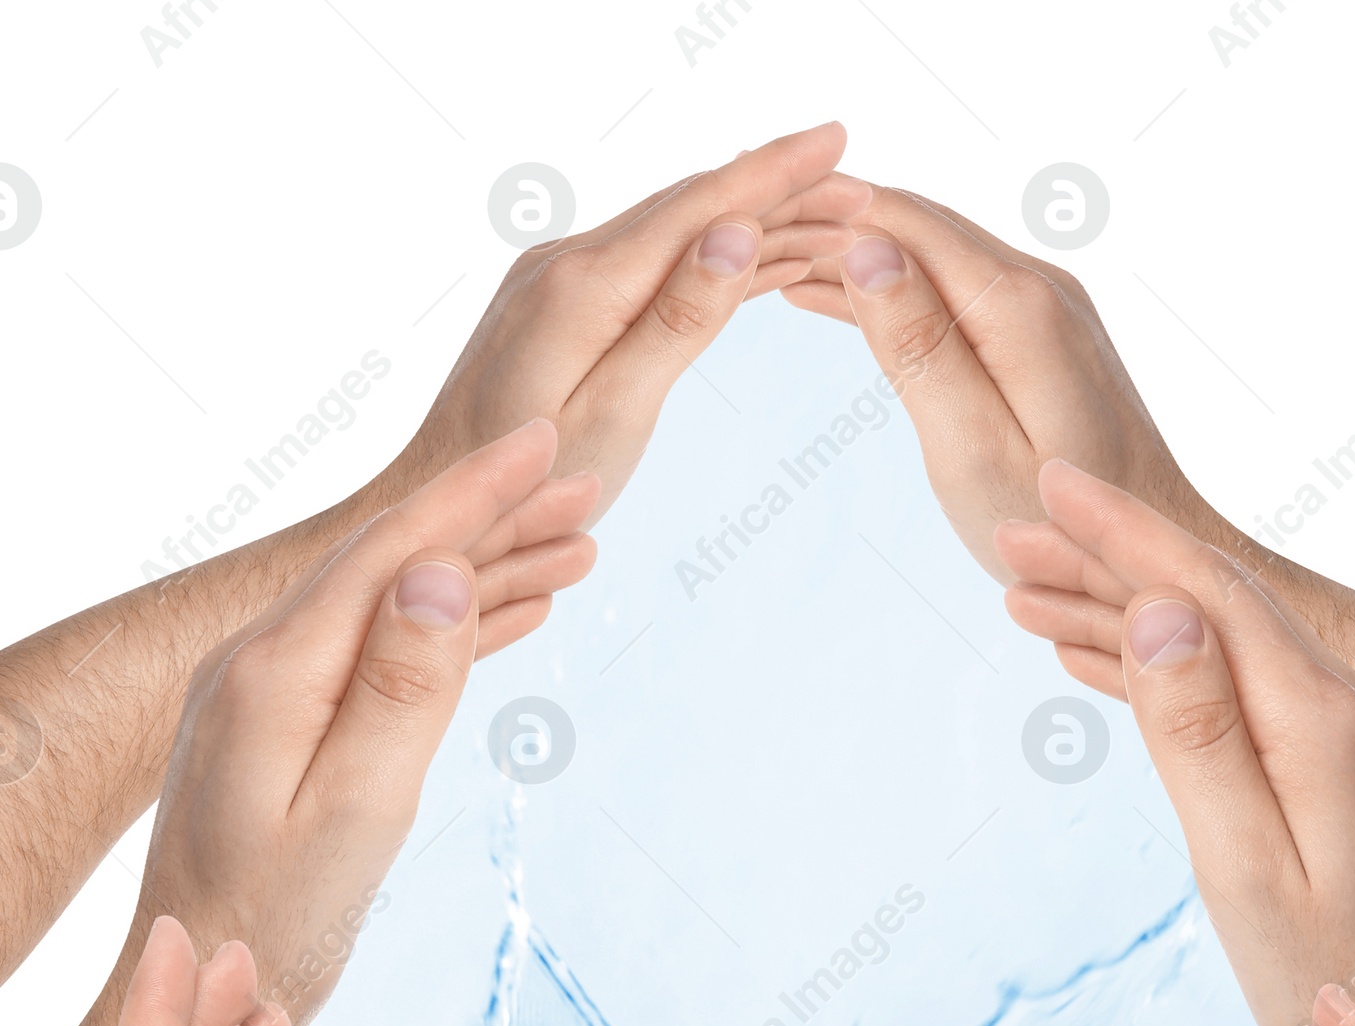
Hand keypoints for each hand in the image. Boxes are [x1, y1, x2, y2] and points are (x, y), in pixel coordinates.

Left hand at [136, 419, 594, 1025]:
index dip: (470, 495)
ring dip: (481, 571)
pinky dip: (447, 629)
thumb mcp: (356, 812)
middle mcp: (264, 663)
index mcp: (277, 672)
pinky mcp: (286, 729)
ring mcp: (271, 694)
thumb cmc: (279, 920)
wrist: (200, 984)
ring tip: (569, 545)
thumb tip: (439, 571)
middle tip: (581, 482)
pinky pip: (380, 653)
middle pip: (393, 563)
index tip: (542, 444)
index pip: (390, 553)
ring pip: (392, 605)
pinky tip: (498, 615)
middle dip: (489, 519)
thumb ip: (400, 689)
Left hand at [393, 123, 870, 518]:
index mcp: (581, 285)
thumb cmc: (526, 485)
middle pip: (693, 211)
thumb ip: (676, 322)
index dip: (776, 174)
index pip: (698, 209)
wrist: (441, 505)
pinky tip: (758, 261)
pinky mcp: (564, 309)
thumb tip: (734, 233)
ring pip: (677, 236)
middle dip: (781, 193)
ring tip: (834, 220)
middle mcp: (566, 263)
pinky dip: (710, 263)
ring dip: (755, 225)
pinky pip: (651, 269)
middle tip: (863, 186)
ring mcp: (561, 282)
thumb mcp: (614, 413)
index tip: (841, 141)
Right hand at [782, 187, 1209, 578]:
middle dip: (830, 224)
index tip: (748, 226)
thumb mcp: (971, 449)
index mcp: (1015, 306)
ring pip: (930, 254)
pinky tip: (832, 299)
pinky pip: (951, 291)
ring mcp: (1045, 309)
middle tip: (739, 242)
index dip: (822, 215)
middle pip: (916, 225)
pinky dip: (891, 292)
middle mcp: (1038, 286)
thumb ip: (919, 347)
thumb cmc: (1056, 527)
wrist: (1146, 555)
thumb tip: (864, 248)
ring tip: (767, 266)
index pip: (902, 221)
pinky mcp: (1041, 340)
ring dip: (853, 257)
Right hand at [997, 460, 1354, 1025]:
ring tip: (1023, 588)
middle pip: (1206, 601)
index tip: (1053, 487)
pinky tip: (1093, 654)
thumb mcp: (1243, 864)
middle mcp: (1335, 705)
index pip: (1209, 594)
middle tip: (1011, 531)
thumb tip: (1157, 613)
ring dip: (1116, 609)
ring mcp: (1328, 731)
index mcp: (1318, 720)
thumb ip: (1200, 735)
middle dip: (1106, 559)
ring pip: (1208, 640)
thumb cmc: (1317, 972)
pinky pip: (1220, 687)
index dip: (1126, 537)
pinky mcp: (1313, 763)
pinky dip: (1150, 664)